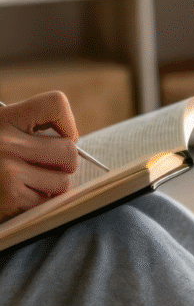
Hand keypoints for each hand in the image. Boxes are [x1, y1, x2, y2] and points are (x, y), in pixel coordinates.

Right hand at [0, 91, 78, 222]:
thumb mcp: (4, 132)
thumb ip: (32, 132)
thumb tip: (74, 144)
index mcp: (4, 118)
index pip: (55, 104)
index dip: (67, 124)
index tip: (57, 136)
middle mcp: (5, 141)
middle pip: (70, 151)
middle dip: (64, 164)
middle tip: (45, 166)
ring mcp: (7, 169)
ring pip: (63, 181)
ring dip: (53, 186)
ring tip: (31, 182)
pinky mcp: (10, 196)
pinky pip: (49, 201)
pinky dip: (41, 202)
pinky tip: (22, 194)